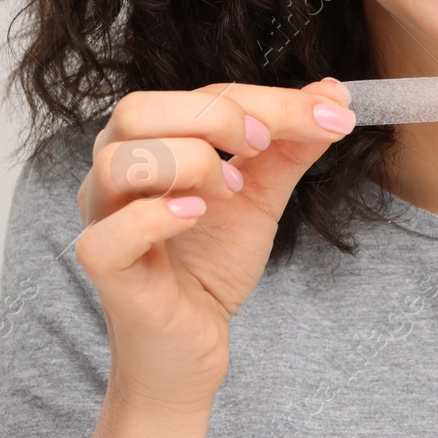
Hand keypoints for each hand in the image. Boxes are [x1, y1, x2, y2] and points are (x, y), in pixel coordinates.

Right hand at [74, 79, 356, 404]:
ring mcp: (103, 221)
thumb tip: (334, 94)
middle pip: (137, 111)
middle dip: (215, 117)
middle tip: (262, 147)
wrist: (194, 342)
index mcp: (150, 144)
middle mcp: (114, 175)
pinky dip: (155, 218)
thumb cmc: (213, 262)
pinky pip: (108, 235)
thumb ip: (292, 145)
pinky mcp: (107, 271)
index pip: (200, 96)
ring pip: (118, 162)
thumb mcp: (262, 195)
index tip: (327, 115)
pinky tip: (196, 216)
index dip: (268, 99)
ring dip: (189, 163)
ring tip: (232, 191)